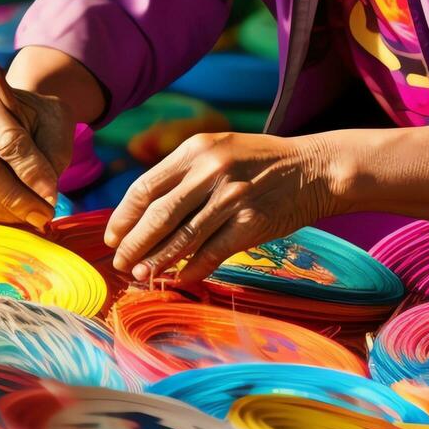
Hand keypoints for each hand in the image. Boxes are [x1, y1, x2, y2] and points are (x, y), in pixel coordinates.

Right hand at [0, 80, 74, 228]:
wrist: (22, 117)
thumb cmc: (42, 119)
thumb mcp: (56, 125)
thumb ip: (51, 156)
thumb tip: (44, 197)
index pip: (7, 141)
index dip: (30, 172)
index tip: (52, 196)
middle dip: (16, 197)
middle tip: (44, 216)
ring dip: (10, 209)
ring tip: (39, 215)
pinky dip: (1, 213)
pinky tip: (22, 213)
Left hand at [104, 131, 341, 282]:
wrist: (316, 167)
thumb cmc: (261, 162)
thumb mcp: (219, 150)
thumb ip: (184, 174)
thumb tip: (144, 212)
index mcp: (195, 150)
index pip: (145, 187)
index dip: (122, 217)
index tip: (112, 237)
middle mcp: (210, 170)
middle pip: (158, 215)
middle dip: (134, 244)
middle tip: (120, 263)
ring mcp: (232, 197)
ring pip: (182, 237)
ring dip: (158, 261)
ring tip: (141, 275)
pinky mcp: (251, 223)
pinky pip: (212, 252)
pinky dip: (193, 269)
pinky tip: (179, 279)